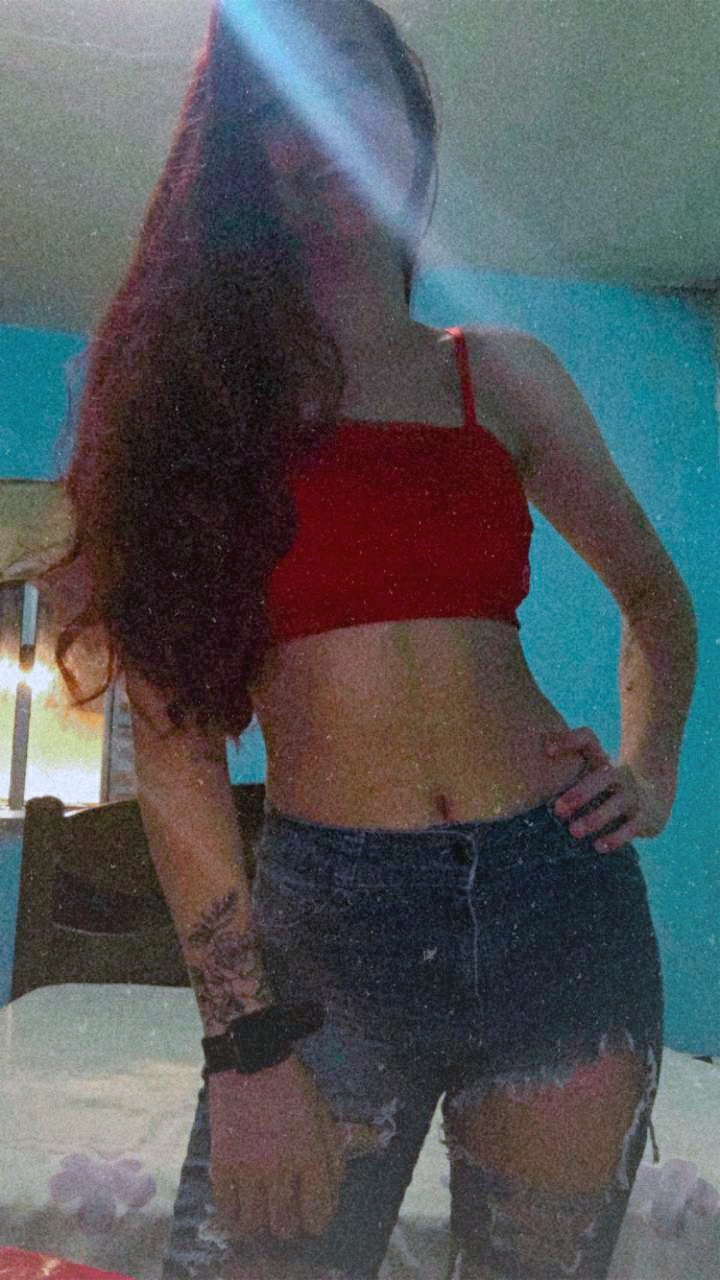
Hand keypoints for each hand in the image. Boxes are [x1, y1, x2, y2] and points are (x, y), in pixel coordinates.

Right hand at [209, 1053, 346, 1240]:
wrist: (251, 1060)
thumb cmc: (293, 1088)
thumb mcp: (324, 1117)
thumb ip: (333, 1158)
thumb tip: (333, 1195)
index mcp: (311, 1155)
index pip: (318, 1215)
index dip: (317, 1222)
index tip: (312, 1216)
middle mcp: (280, 1168)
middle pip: (285, 1227)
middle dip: (290, 1226)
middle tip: (288, 1215)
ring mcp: (248, 1168)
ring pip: (254, 1226)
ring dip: (262, 1224)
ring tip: (264, 1213)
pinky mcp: (222, 1164)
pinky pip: (227, 1210)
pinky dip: (236, 1214)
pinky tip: (243, 1204)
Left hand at [544, 726, 673, 851]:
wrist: (654, 794)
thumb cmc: (608, 782)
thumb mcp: (592, 766)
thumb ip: (569, 754)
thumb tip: (546, 748)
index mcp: (603, 760)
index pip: (588, 740)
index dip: (569, 741)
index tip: (547, 752)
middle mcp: (621, 776)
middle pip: (603, 778)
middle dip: (580, 793)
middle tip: (557, 809)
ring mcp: (635, 796)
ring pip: (616, 805)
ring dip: (595, 818)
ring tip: (574, 832)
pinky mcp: (645, 818)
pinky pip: (631, 828)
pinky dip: (616, 838)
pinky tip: (598, 846)